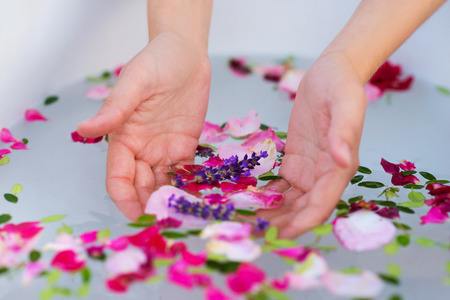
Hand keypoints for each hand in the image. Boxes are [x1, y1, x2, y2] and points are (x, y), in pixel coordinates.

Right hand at [77, 33, 210, 219]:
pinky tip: (196, 200)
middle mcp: (142, 148)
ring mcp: (164, 149)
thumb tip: (83, 130)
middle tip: (166, 221)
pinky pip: (185, 173)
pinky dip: (188, 187)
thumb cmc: (156, 61)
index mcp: (123, 137)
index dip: (125, 198)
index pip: (118, 177)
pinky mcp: (186, 146)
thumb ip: (114, 108)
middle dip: (149, 205)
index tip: (138, 217)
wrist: (186, 53)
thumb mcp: (135, 82)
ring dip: (168, 201)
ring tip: (182, 216)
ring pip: (162, 184)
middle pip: (140, 186)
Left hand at [257, 53, 366, 237]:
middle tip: (252, 233)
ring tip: (245, 221)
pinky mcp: (295, 161)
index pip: (322, 204)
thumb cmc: (342, 86)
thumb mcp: (345, 104)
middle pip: (302, 210)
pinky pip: (280, 187)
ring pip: (290, 202)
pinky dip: (266, 197)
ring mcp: (309, 170)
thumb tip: (342, 160)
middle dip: (281, 225)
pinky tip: (248, 200)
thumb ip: (344, 132)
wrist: (332, 72)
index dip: (303, 222)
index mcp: (339, 168)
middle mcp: (324, 175)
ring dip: (271, 214)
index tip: (280, 235)